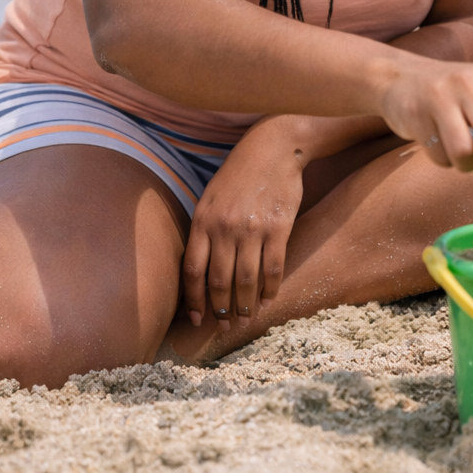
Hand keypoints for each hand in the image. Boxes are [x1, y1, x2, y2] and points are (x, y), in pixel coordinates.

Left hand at [181, 116, 305, 329]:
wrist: (273, 148)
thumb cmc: (239, 174)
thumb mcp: (210, 197)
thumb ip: (203, 230)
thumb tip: (200, 270)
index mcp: (202, 221)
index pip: (193, 272)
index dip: (194, 300)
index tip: (197, 319)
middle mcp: (224, 227)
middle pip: (220, 281)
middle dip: (221, 309)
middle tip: (226, 325)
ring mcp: (252, 228)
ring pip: (246, 279)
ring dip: (245, 305)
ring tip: (246, 317)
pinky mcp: (279, 227)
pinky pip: (273, 267)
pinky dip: (270, 288)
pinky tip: (268, 299)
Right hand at [375, 57, 472, 185]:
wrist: (401, 78)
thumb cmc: (456, 97)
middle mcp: (471, 82)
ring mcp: (441, 96)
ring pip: (466, 152)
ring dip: (468, 166)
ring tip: (464, 156)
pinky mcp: (416, 113)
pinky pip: (439, 155)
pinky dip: (445, 161)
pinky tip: (440, 144)